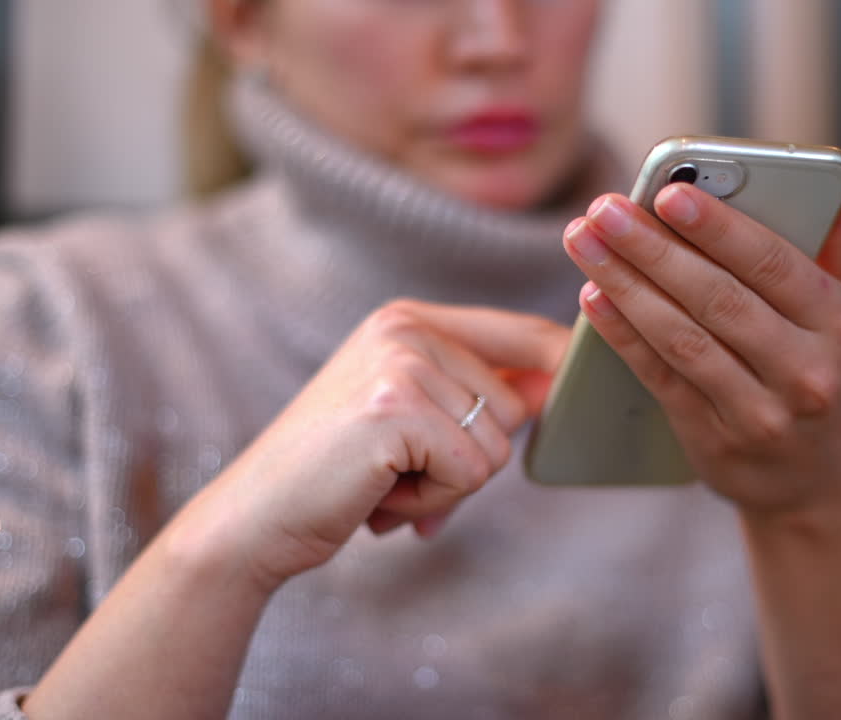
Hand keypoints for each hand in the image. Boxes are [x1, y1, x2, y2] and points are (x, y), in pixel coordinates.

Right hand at [179, 299, 567, 594]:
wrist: (255, 518)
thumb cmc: (334, 476)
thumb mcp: (406, 422)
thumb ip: (470, 399)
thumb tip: (550, 387)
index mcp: (405, 321)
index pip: (516, 330)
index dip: (558, 359)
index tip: (585, 371)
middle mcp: (403, 329)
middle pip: (512, 404)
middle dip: (470, 460)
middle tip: (403, 475)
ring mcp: (399, 364)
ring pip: (494, 444)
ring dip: (448, 487)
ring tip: (385, 484)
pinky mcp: (396, 409)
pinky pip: (469, 471)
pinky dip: (432, 503)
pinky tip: (380, 497)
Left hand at [562, 164, 840, 516]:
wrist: (823, 485)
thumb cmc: (832, 374)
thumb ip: (836, 242)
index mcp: (840, 324)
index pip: (772, 263)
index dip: (717, 227)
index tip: (667, 191)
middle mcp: (806, 370)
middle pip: (717, 298)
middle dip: (653, 249)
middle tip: (604, 209)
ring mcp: (760, 412)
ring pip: (682, 337)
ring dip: (626, 285)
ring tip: (584, 242)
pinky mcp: (715, 440)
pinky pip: (661, 377)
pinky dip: (624, 334)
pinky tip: (594, 296)